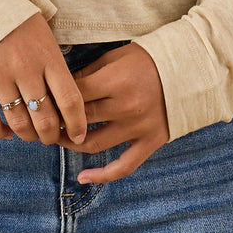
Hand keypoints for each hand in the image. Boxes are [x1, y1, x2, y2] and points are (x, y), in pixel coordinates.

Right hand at [0, 14, 87, 144]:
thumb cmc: (15, 18)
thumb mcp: (43, 35)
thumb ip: (53, 66)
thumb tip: (65, 104)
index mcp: (48, 55)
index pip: (70, 100)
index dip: (77, 124)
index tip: (78, 136)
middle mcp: (26, 68)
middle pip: (45, 119)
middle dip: (51, 136)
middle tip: (50, 136)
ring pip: (19, 123)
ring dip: (28, 136)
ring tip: (29, 133)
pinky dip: (0, 133)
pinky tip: (6, 132)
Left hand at [57, 43, 169, 182]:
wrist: (187, 70)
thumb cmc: (147, 58)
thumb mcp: (116, 56)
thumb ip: (90, 72)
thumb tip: (63, 86)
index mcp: (115, 81)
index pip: (75, 95)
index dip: (56, 98)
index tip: (44, 99)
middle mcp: (125, 107)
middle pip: (81, 119)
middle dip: (59, 120)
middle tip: (45, 119)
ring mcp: (138, 128)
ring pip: (95, 144)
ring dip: (71, 144)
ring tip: (57, 139)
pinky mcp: (150, 143)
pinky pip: (123, 166)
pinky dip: (102, 176)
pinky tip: (83, 177)